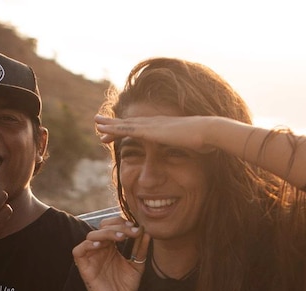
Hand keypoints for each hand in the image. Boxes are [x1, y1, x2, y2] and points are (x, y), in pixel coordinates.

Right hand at [73, 217, 149, 290]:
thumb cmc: (125, 287)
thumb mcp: (137, 266)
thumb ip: (140, 250)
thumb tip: (146, 232)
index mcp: (111, 247)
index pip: (112, 226)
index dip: (122, 223)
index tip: (136, 228)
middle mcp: (100, 249)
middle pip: (102, 227)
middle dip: (118, 226)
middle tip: (132, 231)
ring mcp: (91, 257)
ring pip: (91, 235)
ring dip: (106, 233)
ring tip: (121, 238)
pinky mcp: (84, 267)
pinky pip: (78, 251)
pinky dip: (87, 245)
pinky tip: (101, 245)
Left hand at [95, 114, 217, 153]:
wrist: (210, 132)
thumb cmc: (207, 141)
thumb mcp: (195, 147)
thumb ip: (191, 150)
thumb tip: (199, 153)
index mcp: (165, 127)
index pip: (142, 128)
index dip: (129, 128)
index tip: (119, 131)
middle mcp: (156, 123)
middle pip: (130, 123)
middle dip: (114, 123)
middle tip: (99, 122)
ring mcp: (152, 126)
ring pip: (124, 124)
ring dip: (109, 124)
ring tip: (95, 122)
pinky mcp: (149, 131)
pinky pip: (126, 130)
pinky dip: (113, 129)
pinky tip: (103, 130)